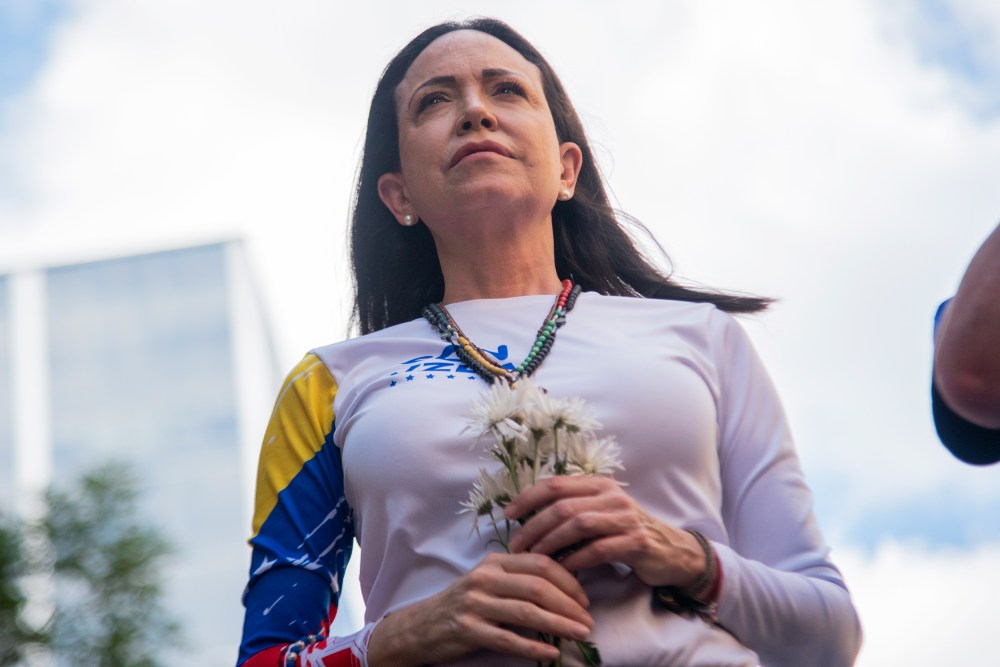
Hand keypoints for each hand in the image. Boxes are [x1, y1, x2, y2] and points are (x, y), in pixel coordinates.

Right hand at [366, 552, 592, 665]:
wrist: (423, 626)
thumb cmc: (465, 602)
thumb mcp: (489, 580)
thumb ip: (519, 577)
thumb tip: (566, 585)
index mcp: (495, 561)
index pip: (540, 564)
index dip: (568, 581)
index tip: (585, 599)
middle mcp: (485, 578)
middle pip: (537, 587)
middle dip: (569, 605)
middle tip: (588, 621)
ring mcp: (475, 604)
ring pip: (526, 612)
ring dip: (558, 625)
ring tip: (580, 635)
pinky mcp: (468, 630)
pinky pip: (507, 639)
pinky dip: (532, 647)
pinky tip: (551, 654)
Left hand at [504, 475, 704, 588]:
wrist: (672, 552)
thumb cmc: (627, 534)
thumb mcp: (601, 514)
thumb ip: (573, 510)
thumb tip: (528, 518)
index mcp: (599, 485)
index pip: (556, 484)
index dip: (527, 498)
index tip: (507, 515)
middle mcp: (613, 496)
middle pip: (563, 506)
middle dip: (533, 526)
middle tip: (516, 546)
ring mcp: (626, 518)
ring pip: (578, 525)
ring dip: (550, 543)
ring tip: (534, 559)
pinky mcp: (636, 542)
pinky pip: (597, 550)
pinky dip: (575, 560)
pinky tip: (562, 571)